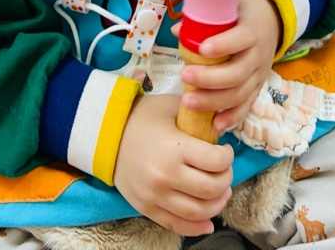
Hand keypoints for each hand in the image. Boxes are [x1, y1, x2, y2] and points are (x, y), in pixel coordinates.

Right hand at [114, 93, 233, 236]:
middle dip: (226, 180)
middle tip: (224, 171)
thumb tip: (222, 123)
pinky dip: (197, 227)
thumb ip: (197, 114)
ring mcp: (155, 195)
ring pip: (198, 212)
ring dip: (217, 204)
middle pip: (211, 189)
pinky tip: (208, 221)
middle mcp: (165, 175)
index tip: (225, 151)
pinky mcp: (147, 208)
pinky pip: (178, 225)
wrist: (106, 135)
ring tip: (220, 192)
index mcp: (173, 147)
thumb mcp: (171, 107)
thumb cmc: (142, 117)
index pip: (215, 161)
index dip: (228, 157)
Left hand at [176, 0, 280, 134]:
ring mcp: (259, 74)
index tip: (202, 49)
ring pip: (240, 93)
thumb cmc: (242, 12)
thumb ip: (205, 17)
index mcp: (253, 30)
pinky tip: (214, 124)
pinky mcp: (257, 88)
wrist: (271, 21)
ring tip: (188, 101)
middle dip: (210, 79)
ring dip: (213, 101)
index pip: (242, 38)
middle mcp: (258, 55)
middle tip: (184, 75)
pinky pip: (246, 106)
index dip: (223, 45)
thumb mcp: (228, 6)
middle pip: (238, 73)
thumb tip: (178, 31)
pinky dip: (231, 117)